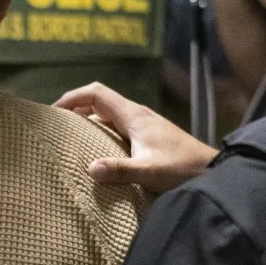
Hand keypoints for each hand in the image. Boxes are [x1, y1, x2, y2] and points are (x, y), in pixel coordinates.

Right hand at [55, 82, 217, 192]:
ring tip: (69, 137)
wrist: (211, 171)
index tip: (54, 111)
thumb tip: (90, 169)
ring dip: (88, 119)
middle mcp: (137, 115)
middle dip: (76, 107)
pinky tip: (96, 150)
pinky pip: (116, 126)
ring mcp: (143, 124)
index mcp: (134, 116)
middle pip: (100, 101)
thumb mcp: (149, 171)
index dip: (73, 97)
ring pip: (108, 113)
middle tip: (56, 125)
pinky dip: (100, 131)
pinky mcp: (147, 136)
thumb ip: (120, 170)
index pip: (97, 93)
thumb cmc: (182, 168)